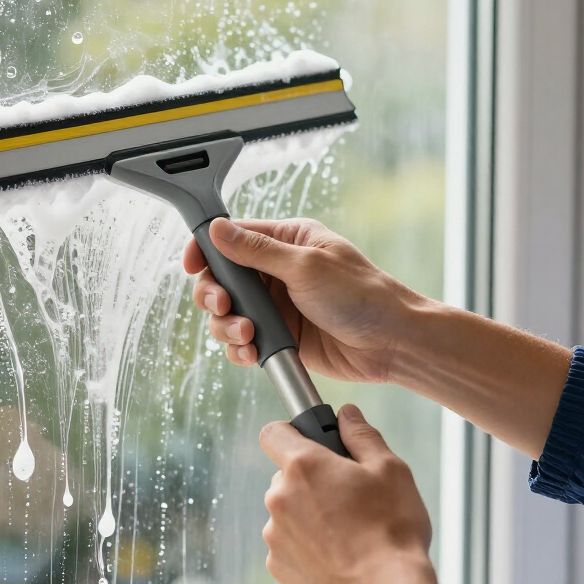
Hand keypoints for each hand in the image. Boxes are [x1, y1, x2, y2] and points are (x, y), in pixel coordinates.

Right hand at [183, 217, 420, 383]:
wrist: (391, 343)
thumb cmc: (362, 295)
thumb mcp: (306, 266)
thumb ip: (257, 251)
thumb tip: (219, 230)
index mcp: (286, 241)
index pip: (232, 238)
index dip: (206, 250)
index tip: (192, 265)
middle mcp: (276, 272)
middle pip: (222, 280)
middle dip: (215, 296)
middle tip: (224, 306)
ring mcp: (277, 306)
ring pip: (228, 315)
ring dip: (228, 327)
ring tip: (248, 334)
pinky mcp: (280, 337)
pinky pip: (244, 342)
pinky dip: (240, 350)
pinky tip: (252, 353)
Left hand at [260, 403, 440, 583]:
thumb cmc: (392, 529)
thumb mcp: (390, 469)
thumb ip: (362, 435)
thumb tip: (346, 414)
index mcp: (303, 465)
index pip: (273, 432)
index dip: (292, 432)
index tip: (312, 442)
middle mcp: (278, 496)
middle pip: (286, 475)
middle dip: (312, 479)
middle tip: (349, 495)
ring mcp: (275, 534)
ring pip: (288, 510)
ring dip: (309, 513)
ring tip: (349, 532)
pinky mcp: (278, 566)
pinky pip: (289, 543)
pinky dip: (308, 545)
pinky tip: (339, 555)